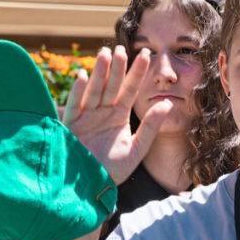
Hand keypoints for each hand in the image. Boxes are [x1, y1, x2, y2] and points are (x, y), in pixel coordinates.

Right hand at [64, 46, 174, 184]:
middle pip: (111, 86)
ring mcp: (85, 117)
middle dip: (116, 68)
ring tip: (105, 54)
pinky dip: (78, 92)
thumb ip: (150, 127)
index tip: (147, 54)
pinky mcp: (70, 126)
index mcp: (118, 115)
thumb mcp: (136, 149)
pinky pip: (75, 106)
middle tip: (122, 48)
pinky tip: (84, 77)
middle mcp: (102, 112)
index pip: (130, 90)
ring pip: (94, 90)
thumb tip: (168, 104)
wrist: (91, 190)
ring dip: (99, 73)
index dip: (137, 72)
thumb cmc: (113, 171)